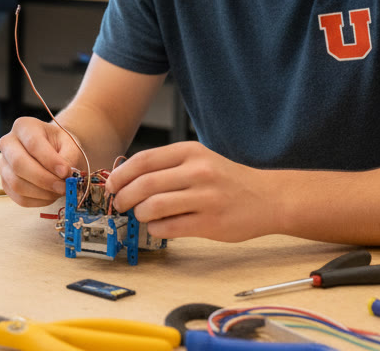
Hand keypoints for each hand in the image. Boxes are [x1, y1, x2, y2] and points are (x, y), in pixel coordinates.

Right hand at [0, 117, 88, 206]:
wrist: (52, 151)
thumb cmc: (60, 146)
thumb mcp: (69, 145)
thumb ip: (68, 157)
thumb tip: (65, 175)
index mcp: (23, 126)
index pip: (33, 143)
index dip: (49, 160)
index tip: (66, 171)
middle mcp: (8, 143)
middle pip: (18, 164)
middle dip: (44, 179)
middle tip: (64, 186)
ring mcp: (3, 164)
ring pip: (17, 184)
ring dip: (42, 193)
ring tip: (59, 190)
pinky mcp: (5, 183)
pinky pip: (19, 198)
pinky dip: (38, 201)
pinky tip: (51, 195)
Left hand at [105, 142, 274, 241]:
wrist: (267, 198)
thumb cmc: (227, 179)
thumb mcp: (200, 160)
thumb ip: (168, 165)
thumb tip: (126, 177)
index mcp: (191, 151)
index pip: (144, 160)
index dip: (121, 175)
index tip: (112, 185)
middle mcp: (198, 171)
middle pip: (144, 184)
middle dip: (123, 196)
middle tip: (119, 204)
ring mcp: (205, 198)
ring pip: (153, 206)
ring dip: (139, 214)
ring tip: (141, 215)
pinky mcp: (210, 223)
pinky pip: (170, 227)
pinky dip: (156, 228)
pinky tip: (158, 226)